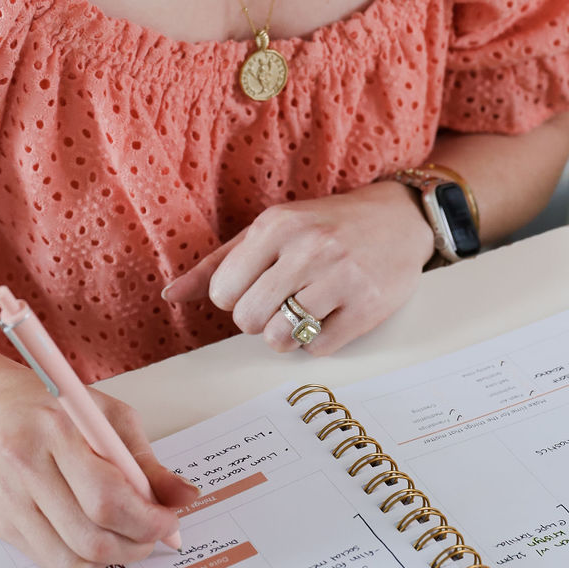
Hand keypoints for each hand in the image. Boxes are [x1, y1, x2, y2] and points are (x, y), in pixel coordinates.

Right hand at [0, 362, 199, 567]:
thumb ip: (145, 461)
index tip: (170, 522)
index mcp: (55, 430)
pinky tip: (95, 541)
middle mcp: (25, 468)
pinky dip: (82, 561)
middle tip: (155, 536)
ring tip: (128, 540)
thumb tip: (186, 497)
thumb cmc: (50, 407)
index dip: (147, 520)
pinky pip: (49, 562)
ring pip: (70, 558)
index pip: (107, 496)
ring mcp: (6, 501)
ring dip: (111, 559)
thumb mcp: (105, 417)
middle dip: (135, 544)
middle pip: (90, 535)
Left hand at [162, 182, 435, 355]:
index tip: (256, 287)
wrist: (398, 218)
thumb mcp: (269, 230)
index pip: (222, 291)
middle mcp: (308, 247)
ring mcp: (341, 277)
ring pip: (280, 338)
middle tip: (278, 304)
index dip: (234, 298)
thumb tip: (170, 296)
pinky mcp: (367, 306)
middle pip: (248, 319)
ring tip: (301, 313)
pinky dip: (317, 343)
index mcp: (276, 224)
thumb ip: (218, 263)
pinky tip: (329, 317)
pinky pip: (318, 349)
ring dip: (284, 336)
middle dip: (257, 320)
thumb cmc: (324, 225)